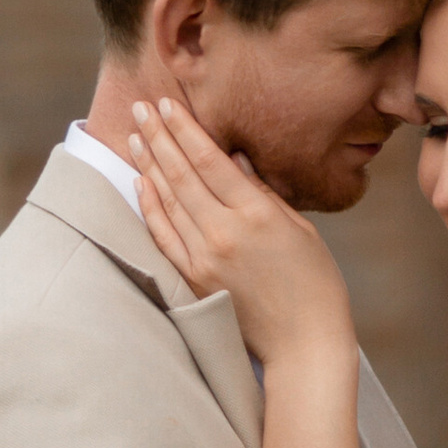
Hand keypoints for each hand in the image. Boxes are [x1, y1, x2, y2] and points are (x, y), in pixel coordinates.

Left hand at [129, 100, 356, 369]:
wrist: (303, 343)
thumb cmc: (313, 282)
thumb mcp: (297, 228)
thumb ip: (261, 192)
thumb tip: (233, 158)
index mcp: (257, 214)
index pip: (210, 161)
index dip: (186, 129)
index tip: (168, 104)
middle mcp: (225, 233)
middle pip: (182, 175)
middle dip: (160, 137)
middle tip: (141, 108)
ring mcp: (205, 258)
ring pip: (168, 201)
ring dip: (148, 166)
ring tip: (134, 137)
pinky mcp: (194, 280)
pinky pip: (164, 236)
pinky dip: (150, 208)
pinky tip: (140, 183)